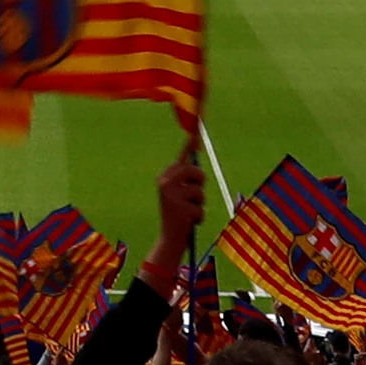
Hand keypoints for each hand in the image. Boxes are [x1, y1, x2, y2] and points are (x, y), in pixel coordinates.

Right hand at [149, 141, 201, 276]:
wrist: (169, 239)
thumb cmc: (179, 215)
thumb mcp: (180, 194)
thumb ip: (188, 180)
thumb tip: (198, 163)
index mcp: (165, 177)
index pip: (181, 158)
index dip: (190, 143)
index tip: (198, 125)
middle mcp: (165, 183)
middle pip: (195, 172)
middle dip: (199, 183)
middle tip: (193, 196)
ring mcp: (172, 195)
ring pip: (200, 191)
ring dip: (200, 204)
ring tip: (189, 212)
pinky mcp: (180, 208)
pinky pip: (200, 208)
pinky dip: (200, 217)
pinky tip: (189, 222)